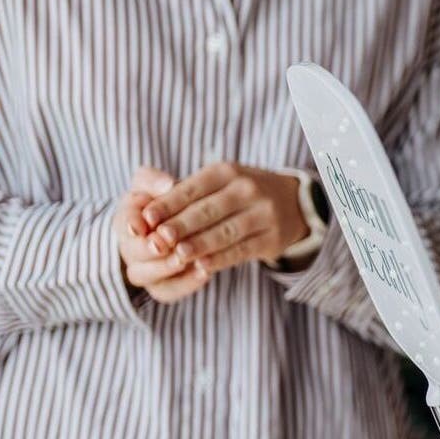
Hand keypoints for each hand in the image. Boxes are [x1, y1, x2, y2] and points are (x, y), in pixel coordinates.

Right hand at [117, 166, 209, 303]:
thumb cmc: (166, 199)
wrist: (184, 223)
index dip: (131, 224)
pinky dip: (185, 285)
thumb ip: (156, 181)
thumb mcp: (157, 184)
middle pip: (132, 254)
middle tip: (165, 243)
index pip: (123, 223)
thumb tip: (167, 184)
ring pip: (148, 277)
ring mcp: (146, 270)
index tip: (144, 222)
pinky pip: (169, 291)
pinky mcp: (164, 286)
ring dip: (166, 268)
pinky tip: (205, 272)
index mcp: (127, 220)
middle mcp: (131, 249)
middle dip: (148, 249)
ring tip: (188, 259)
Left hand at [138, 162, 309, 277]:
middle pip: (208, 210)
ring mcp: (263, 214)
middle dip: (180, 226)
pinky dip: (221, 259)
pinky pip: (242, 250)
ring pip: (225, 231)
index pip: (193, 188)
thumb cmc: (239, 192)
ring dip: (199, 244)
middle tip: (157, 240)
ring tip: (176, 255)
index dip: (168, 203)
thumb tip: (148, 213)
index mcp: (227, 171)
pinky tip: (202, 266)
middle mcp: (247, 189)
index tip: (146, 218)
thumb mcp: (217, 180)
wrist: (293, 202)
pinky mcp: (271, 239)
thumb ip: (184, 192)